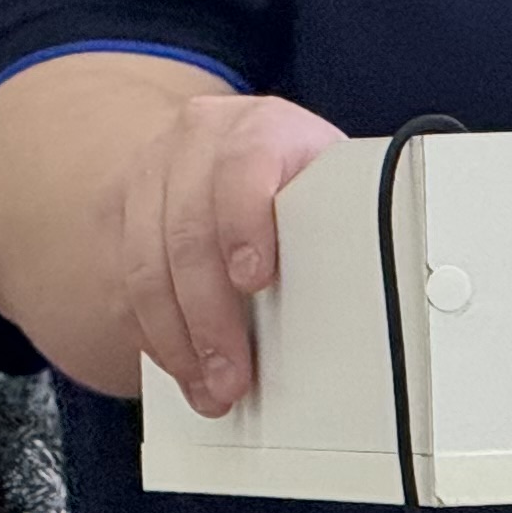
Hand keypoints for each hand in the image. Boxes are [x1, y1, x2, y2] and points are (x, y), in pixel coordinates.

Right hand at [117, 89, 347, 415]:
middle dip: (211, 316)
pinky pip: (126, 284)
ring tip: (211, 385)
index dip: (246, 224)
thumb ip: (343, 216)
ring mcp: (152, 174)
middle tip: (235, 372)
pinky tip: (180, 365)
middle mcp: (197, 142)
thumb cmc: (292, 175)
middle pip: (189, 232)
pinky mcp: (120, 213)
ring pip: (148, 265)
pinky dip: (154, 335)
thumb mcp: (325, 178)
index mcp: (261, 127)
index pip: (243, 166)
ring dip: (178, 339)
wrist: (219, 144)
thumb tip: (391, 285)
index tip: (255, 279)